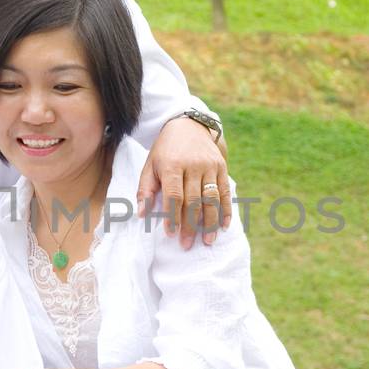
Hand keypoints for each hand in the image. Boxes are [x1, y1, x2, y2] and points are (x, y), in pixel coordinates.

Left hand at [138, 116, 230, 249]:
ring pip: (211, 198)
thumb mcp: (150, 165)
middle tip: (187, 244)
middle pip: (194, 200)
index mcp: (172, 165)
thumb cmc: (165, 150)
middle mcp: (193, 165)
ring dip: (210, 222)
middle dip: (190, 225)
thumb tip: (141, 214)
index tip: (171, 234)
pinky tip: (224, 226)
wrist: (189, 125)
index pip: (174, 195)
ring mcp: (210, 166)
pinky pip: (225, 191)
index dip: (172, 216)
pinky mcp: (222, 167)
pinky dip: (226, 210)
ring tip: (208, 241)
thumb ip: (145, 189)